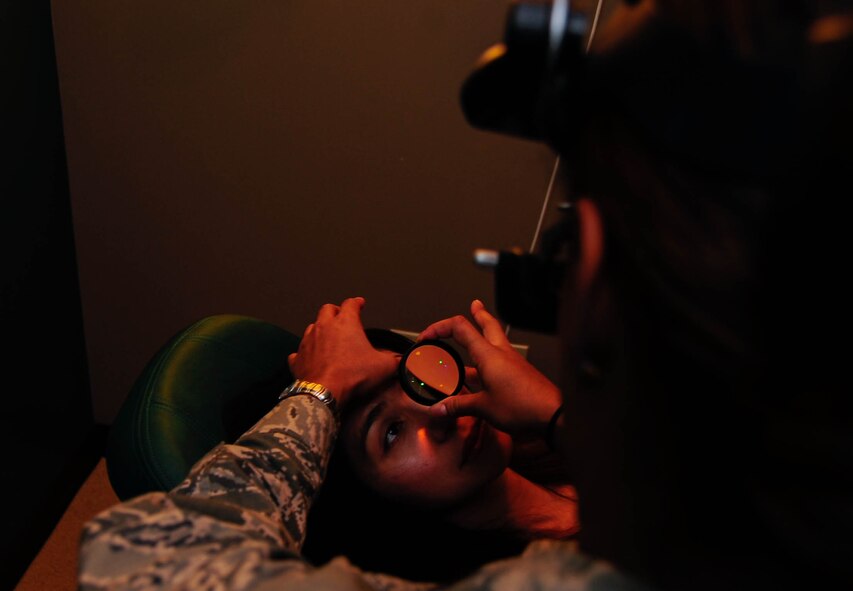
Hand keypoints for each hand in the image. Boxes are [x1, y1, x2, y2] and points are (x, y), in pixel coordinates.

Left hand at [288, 297, 397, 407]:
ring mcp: (308, 342)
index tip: (360, 303)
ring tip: (327, 337)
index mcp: (345, 324)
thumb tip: (400, 361)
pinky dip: (306, 353)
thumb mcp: (383, 367)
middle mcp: (324, 328)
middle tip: (341, 316)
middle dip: (335, 311)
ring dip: (319, 329)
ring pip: (312, 327)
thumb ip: (394, 361)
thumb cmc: (350, 376)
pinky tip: (311, 358)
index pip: (351, 304)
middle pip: (327, 309)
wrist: (324, 392)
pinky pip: (299, 352)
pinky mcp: (298, 358)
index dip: (356, 302)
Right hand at [419, 300, 562, 436]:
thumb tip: (440, 408)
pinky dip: (488, 361)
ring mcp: (513, 362)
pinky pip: (500, 361)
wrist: (554, 415)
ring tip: (471, 340)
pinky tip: (482, 374)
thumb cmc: (524, 407)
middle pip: (488, 323)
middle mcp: (502, 353)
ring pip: (495, 340)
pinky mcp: (520, 374)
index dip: (439, 327)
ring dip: (482, 335)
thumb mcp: (483, 408)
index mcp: (489, 354)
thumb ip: (459, 406)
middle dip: (478, 313)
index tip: (427, 336)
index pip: (460, 327)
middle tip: (474, 306)